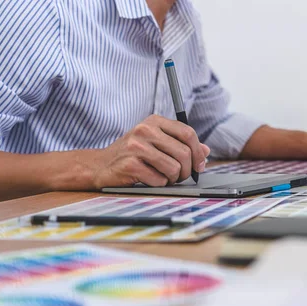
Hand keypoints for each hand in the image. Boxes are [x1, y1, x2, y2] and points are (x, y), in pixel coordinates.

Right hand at [90, 115, 209, 187]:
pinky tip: (150, 180)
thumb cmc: (132, 155)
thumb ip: (180, 144)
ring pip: (174, 168)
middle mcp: (145, 130)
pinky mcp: (130, 164)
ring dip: (173, 179)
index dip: (198, 152)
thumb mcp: (156, 143)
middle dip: (187, 170)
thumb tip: (206, 151)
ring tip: (165, 178)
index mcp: (154, 121)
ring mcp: (137, 147)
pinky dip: (159, 184)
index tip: (200, 165)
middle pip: (184, 153)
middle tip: (181, 176)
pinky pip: (159, 180)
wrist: (100, 165)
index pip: (188, 133)